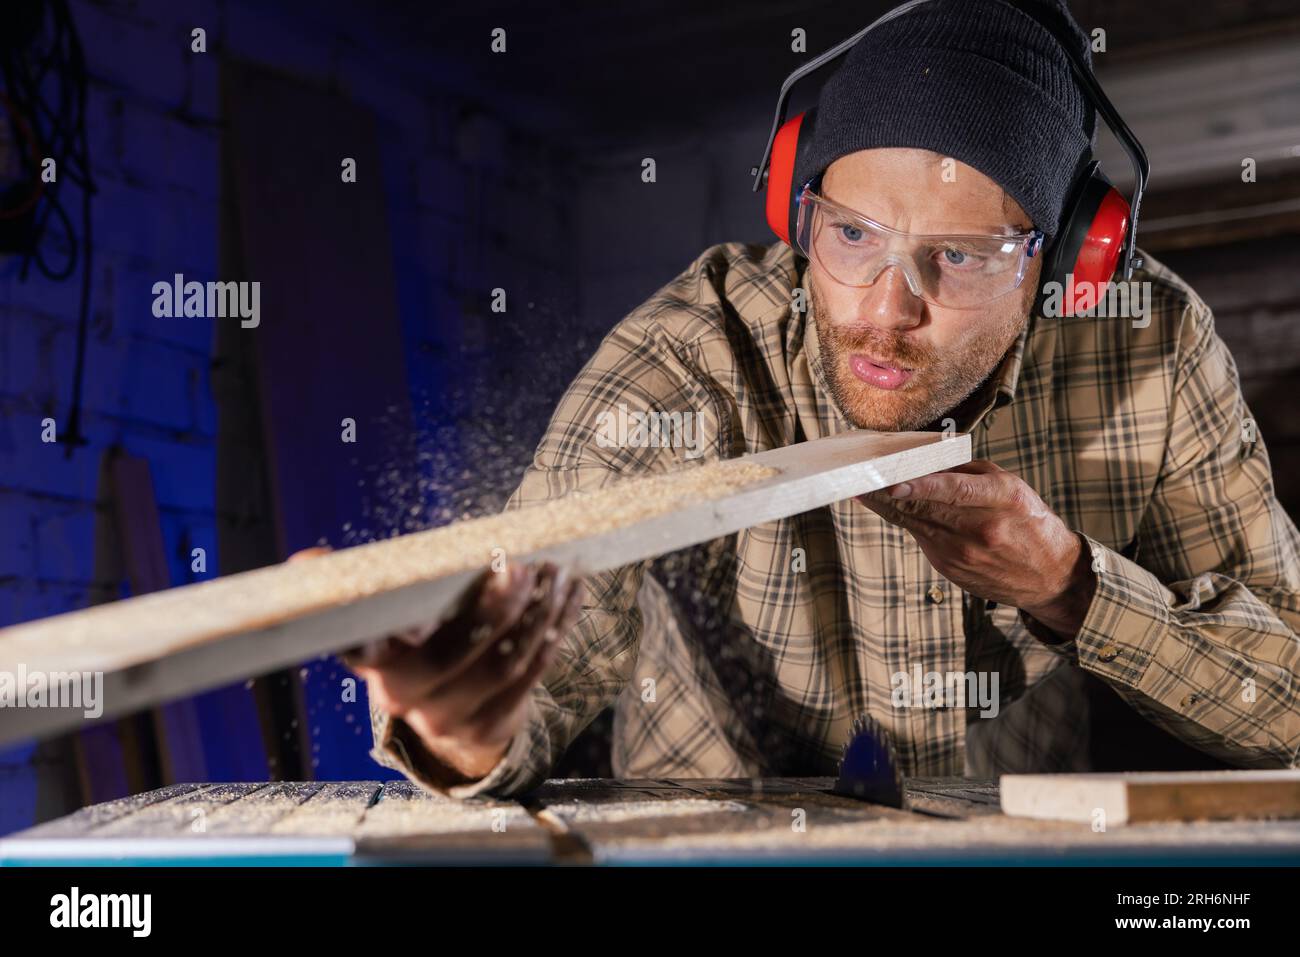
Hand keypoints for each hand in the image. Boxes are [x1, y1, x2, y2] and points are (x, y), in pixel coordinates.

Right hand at [288, 547, 583, 781]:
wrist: (448, 707)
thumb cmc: (419, 635)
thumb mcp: (392, 614)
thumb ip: (371, 585)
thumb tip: (305, 565)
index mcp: (373, 660)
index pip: (362, 643)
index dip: (374, 622)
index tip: (405, 600)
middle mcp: (403, 695)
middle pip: (453, 653)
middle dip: (491, 607)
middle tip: (519, 565)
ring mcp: (448, 716)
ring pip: (501, 664)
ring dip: (535, 614)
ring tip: (557, 570)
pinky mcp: (490, 723)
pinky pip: (532, 674)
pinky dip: (554, 628)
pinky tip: (569, 592)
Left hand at [856, 460, 1096, 639]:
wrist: (1050, 577)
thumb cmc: (1029, 521)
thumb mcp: (1010, 486)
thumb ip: (967, 473)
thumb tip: (923, 462)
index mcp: (1001, 499)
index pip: (954, 491)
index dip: (920, 486)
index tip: (892, 482)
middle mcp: (981, 528)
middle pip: (923, 507)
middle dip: (887, 493)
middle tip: (860, 478)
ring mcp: (963, 554)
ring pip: (914, 523)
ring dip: (887, 506)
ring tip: (864, 490)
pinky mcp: (950, 569)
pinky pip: (921, 539)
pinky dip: (908, 522)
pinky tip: (895, 508)